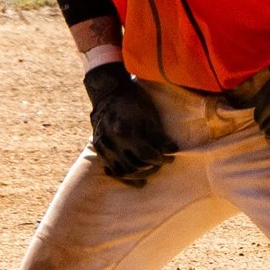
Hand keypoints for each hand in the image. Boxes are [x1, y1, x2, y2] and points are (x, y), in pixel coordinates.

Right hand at [82, 63, 174, 185]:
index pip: (146, 155)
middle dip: (150, 168)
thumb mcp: (149, 116)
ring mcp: (102, 145)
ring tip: (148, 174)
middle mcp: (111, 141)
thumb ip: (159, 136)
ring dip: (137, 175)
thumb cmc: (134, 102)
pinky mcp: (98, 148)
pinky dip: (122, 175)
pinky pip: (110, 168)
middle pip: (134, 166)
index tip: (169, 158)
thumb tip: (172, 151)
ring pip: (121, 171)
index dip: (160, 160)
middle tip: (160, 165)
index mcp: (126, 132)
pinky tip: (133, 177)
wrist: (109, 93)